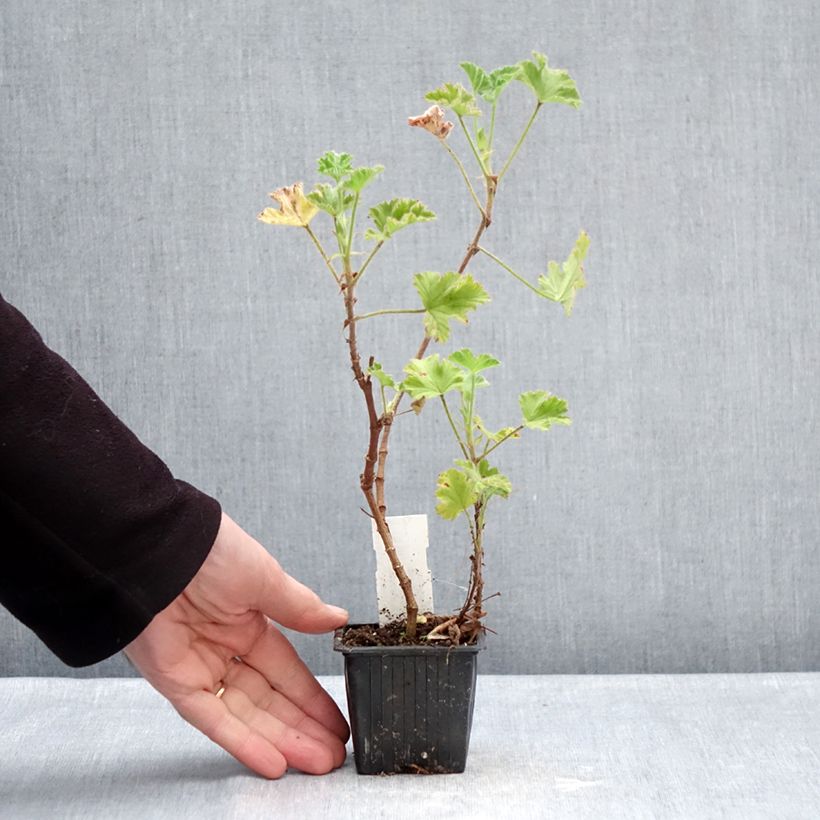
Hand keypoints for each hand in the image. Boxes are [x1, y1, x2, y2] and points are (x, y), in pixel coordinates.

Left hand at [125, 512, 348, 777]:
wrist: (158, 550)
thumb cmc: (210, 552)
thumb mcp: (266, 578)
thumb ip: (300, 608)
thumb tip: (337, 618)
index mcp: (249, 622)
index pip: (287, 670)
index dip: (312, 698)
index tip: (336, 721)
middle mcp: (226, 649)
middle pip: (270, 699)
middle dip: (302, 727)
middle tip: (333, 754)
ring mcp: (200, 668)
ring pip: (246, 715)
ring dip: (280, 740)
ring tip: (314, 763)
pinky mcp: (175, 682)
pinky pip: (211, 719)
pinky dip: (241, 741)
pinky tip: (272, 760)